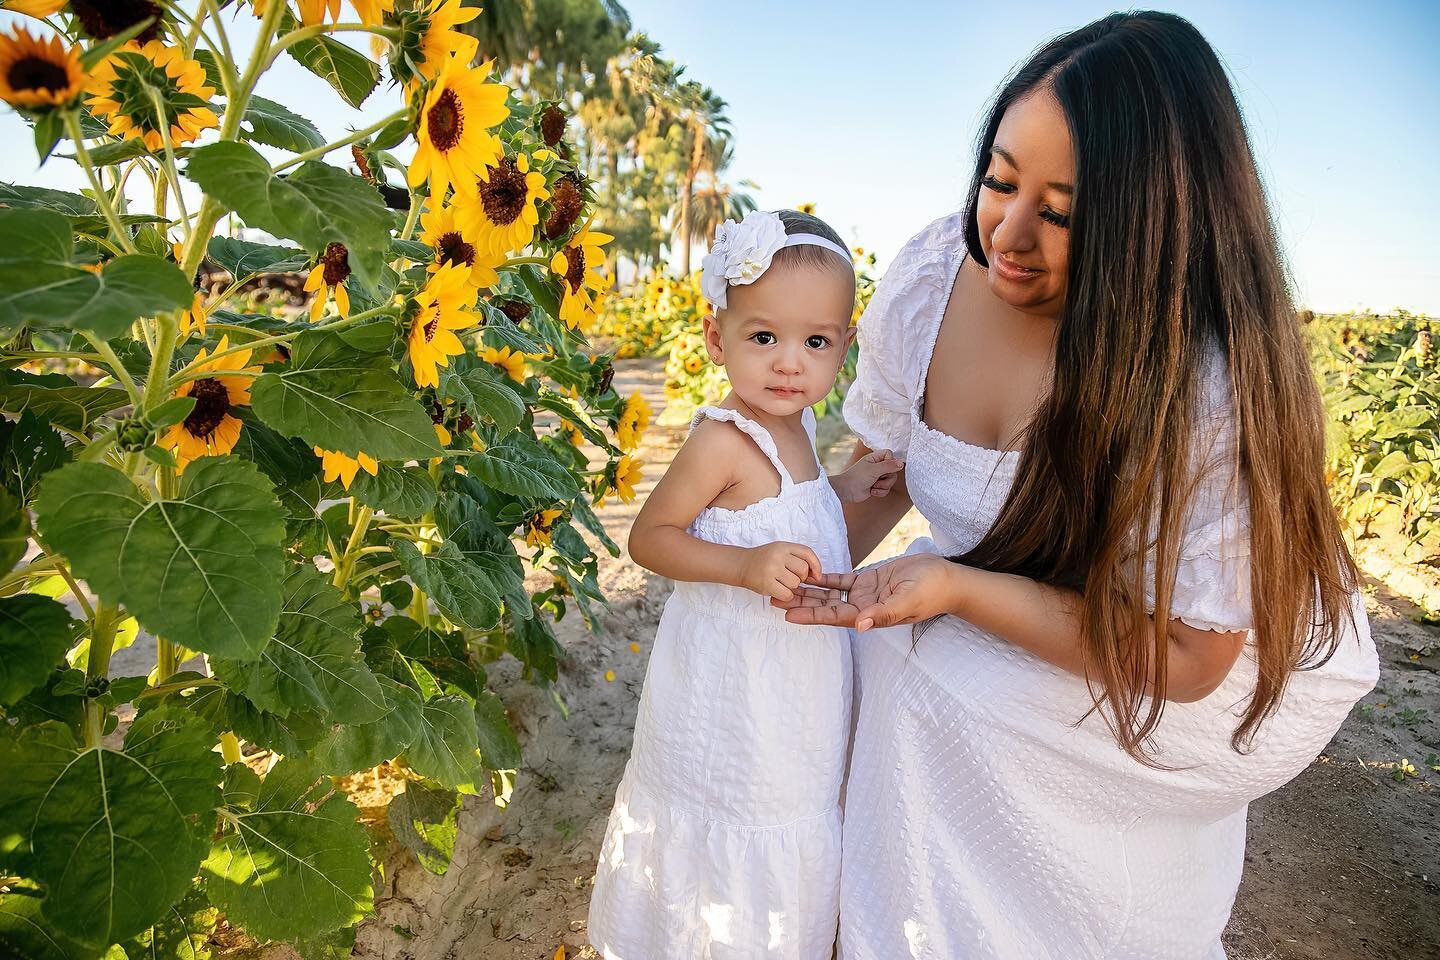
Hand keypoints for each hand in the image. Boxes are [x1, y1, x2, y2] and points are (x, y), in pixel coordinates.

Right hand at [739, 541, 821, 601]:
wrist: (741, 565)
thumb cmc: (764, 559)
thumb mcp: (780, 550)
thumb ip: (797, 558)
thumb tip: (816, 575)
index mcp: (783, 546)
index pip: (807, 553)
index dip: (816, 565)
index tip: (817, 575)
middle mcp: (778, 555)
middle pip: (803, 570)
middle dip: (801, 577)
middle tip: (791, 578)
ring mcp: (771, 569)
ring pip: (795, 583)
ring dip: (792, 587)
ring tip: (781, 583)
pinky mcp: (766, 583)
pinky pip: (787, 594)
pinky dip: (786, 596)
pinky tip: (779, 591)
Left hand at [770, 553, 959, 630]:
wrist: (945, 579)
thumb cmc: (929, 591)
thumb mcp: (906, 601)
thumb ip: (883, 613)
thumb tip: (861, 625)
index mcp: (869, 614)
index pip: (833, 616)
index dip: (810, 615)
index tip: (788, 615)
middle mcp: (863, 607)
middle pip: (825, 606)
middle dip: (801, 603)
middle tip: (774, 597)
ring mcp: (865, 593)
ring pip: (830, 593)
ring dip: (808, 591)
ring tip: (785, 586)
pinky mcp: (869, 580)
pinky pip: (842, 580)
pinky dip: (826, 577)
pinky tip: (809, 574)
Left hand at [831, 449, 903, 502]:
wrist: (846, 491)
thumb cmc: (856, 477)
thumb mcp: (874, 469)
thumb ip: (888, 466)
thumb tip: (902, 463)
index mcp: (875, 458)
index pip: (890, 454)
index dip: (890, 461)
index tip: (884, 468)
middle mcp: (877, 466)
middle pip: (893, 470)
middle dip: (887, 478)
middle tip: (877, 479)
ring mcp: (877, 477)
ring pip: (891, 481)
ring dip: (883, 486)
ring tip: (873, 486)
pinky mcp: (876, 486)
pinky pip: (886, 489)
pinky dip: (880, 492)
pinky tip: (871, 491)